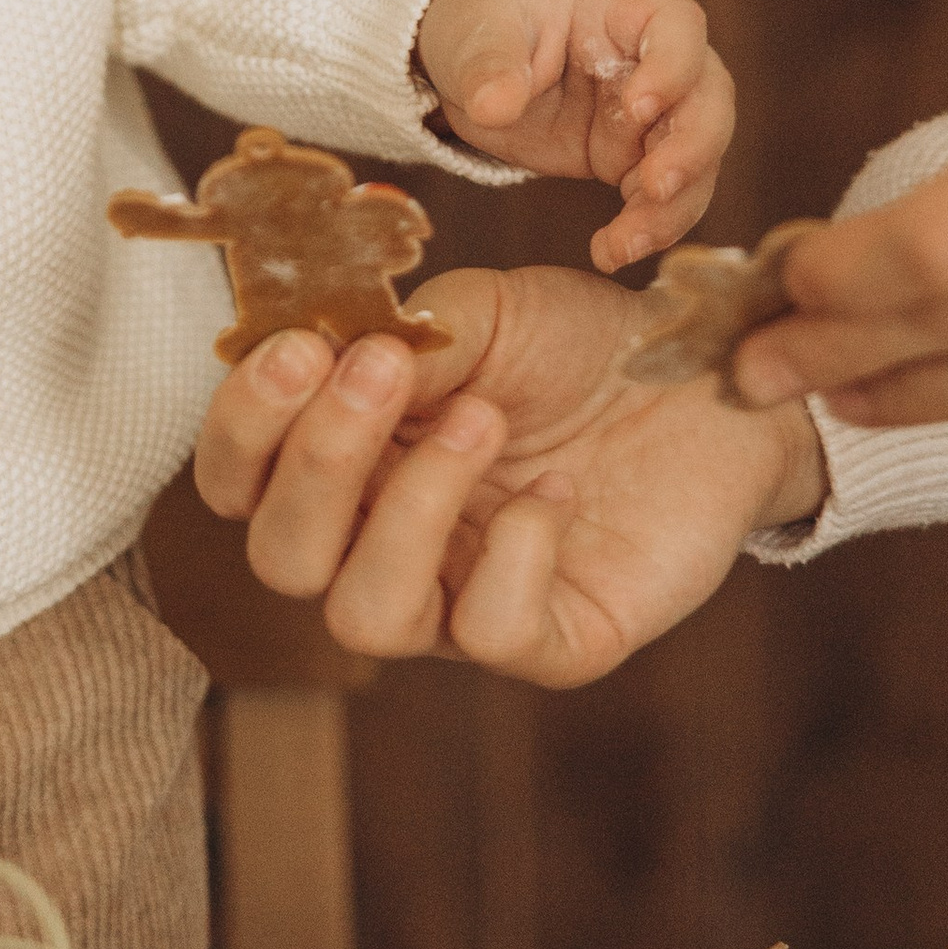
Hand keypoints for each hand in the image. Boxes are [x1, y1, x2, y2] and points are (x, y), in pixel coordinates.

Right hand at [193, 269, 824, 687]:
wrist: (710, 379)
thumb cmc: (580, 345)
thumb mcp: (485, 308)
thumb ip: (404, 336)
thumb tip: (338, 362)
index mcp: (348, 459)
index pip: (238, 479)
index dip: (244, 425)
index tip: (299, 348)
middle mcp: (384, 540)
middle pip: (282, 557)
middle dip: (318, 462)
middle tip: (384, 371)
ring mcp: (461, 600)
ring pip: (365, 615)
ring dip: (410, 509)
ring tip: (485, 422)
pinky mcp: (551, 640)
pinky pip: (489, 635)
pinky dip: (513, 556)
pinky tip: (557, 494)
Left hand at [415, 0, 733, 265]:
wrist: (478, 65)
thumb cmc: (487, 26)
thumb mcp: (477, 36)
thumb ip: (490, 67)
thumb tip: (495, 105)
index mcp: (622, 12)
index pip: (677, 24)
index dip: (673, 64)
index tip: (640, 106)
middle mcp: (653, 63)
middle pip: (708, 98)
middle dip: (692, 147)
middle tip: (654, 188)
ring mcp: (653, 116)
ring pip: (696, 159)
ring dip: (672, 205)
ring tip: (624, 244)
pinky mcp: (635, 161)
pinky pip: (662, 198)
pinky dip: (646, 228)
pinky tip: (610, 252)